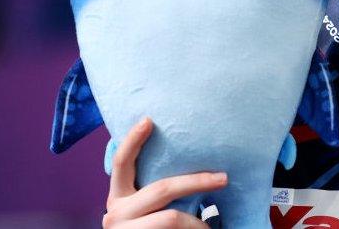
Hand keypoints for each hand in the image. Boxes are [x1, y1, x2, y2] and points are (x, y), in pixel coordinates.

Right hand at [102, 117, 227, 227]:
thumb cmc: (148, 226)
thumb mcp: (143, 206)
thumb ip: (155, 188)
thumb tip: (191, 159)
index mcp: (117, 196)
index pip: (121, 162)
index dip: (132, 140)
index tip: (148, 120)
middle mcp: (115, 212)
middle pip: (162, 189)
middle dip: (197, 182)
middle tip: (223, 178)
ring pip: (173, 217)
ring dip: (197, 222)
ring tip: (208, 226)